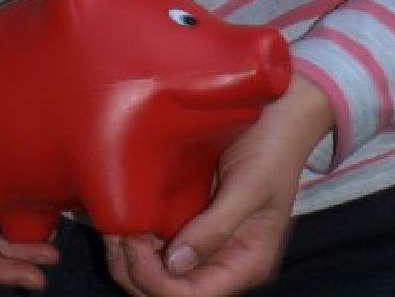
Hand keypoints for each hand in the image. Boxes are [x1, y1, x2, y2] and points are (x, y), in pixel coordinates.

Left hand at [102, 75, 333, 296]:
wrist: (279, 115)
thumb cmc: (272, 150)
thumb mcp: (249, 188)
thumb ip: (215, 228)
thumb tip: (174, 263)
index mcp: (246, 263)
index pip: (195, 296)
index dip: (157, 282)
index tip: (132, 244)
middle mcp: (225, 260)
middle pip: (175, 290)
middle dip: (139, 274)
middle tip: (116, 236)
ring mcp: (209, 242)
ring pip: (164, 272)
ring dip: (135, 260)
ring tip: (114, 229)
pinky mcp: (196, 219)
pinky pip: (164, 243)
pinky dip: (142, 239)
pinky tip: (124, 219)